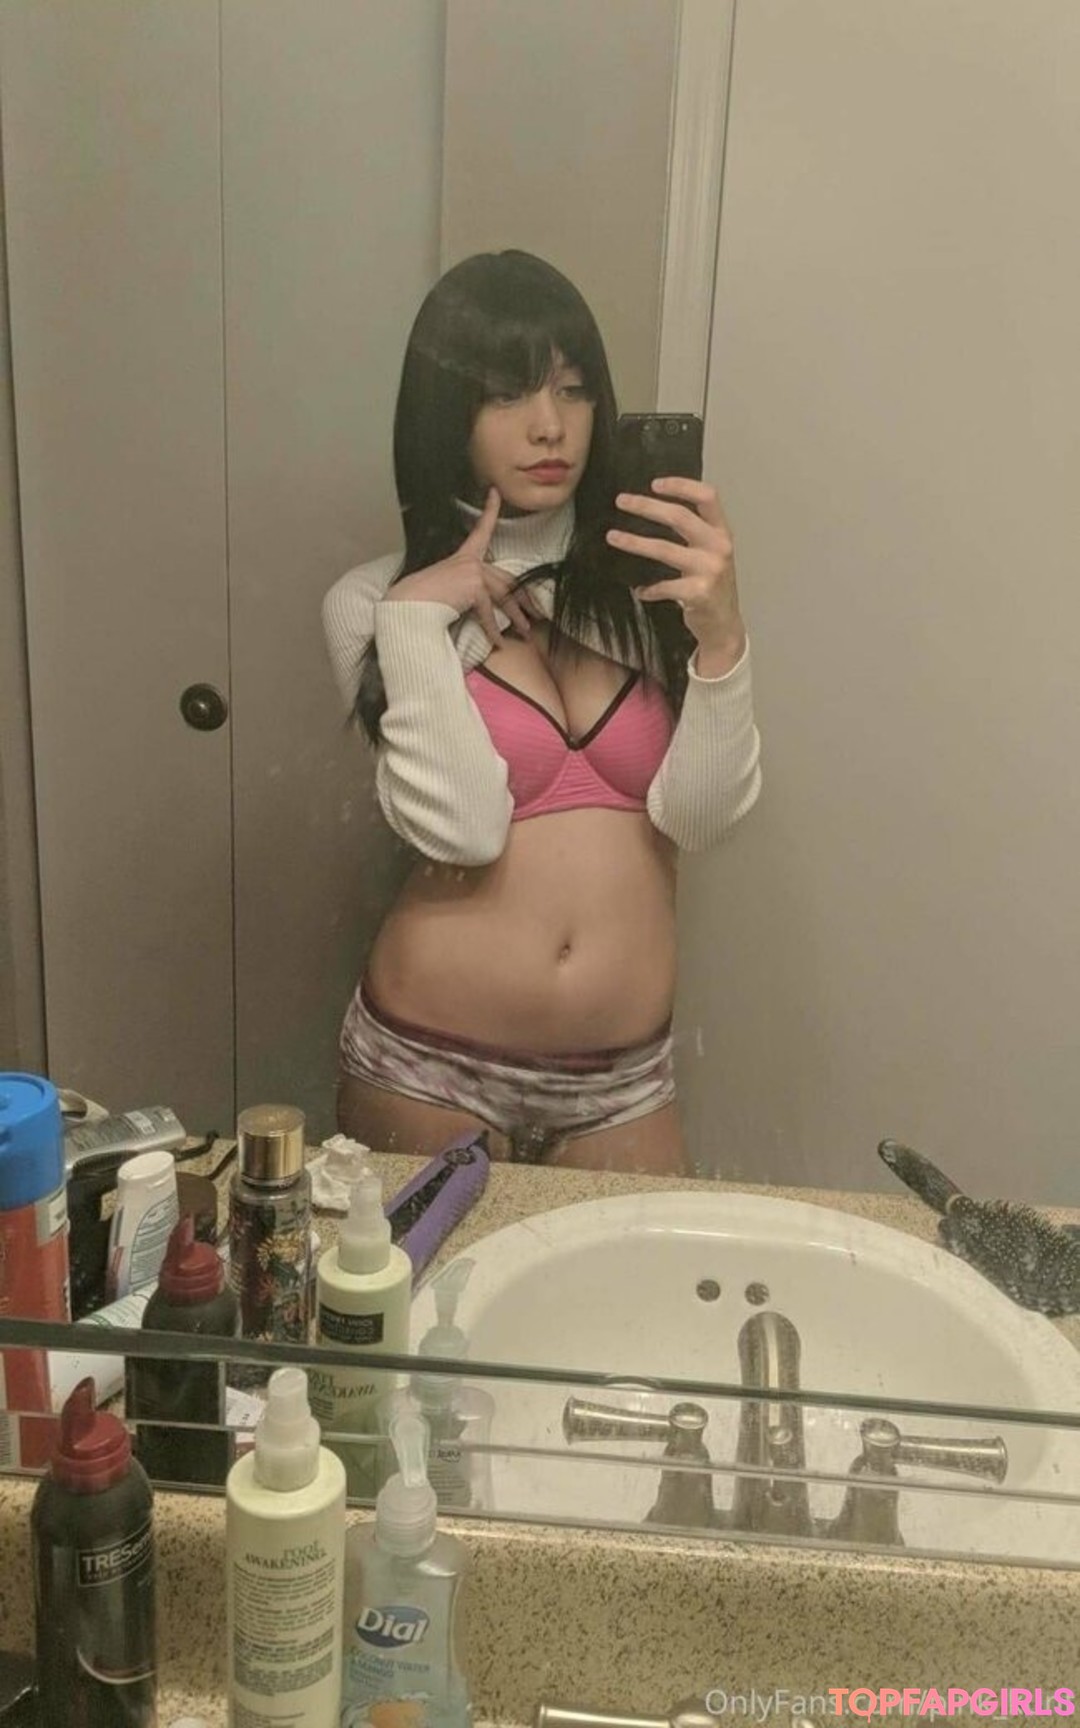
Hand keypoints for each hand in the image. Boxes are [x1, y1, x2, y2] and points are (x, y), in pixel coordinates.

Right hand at [386, 487, 541, 648]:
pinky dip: (494, 631)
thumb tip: (474, 605)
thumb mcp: (444, 590)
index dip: (490, 510)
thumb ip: (462, 591)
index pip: (480, 530)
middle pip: (505, 579)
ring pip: (504, 595)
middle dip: (523, 597)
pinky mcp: (474, 587)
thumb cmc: (417, 601)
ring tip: (525, 632)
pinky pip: (489, 613)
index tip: (495, 494)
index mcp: (460, 558)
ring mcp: (473, 572)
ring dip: (516, 616)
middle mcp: (469, 561)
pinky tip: (500, 643)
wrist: (406, 606)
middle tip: (536, 612)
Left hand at [605, 477, 745, 665]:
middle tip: (621, 501)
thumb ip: (694, 533)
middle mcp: (719, 547)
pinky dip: (648, 589)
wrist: (724, 625)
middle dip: (646, 506)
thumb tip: (654, 508)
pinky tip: (639, 591)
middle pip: (679, 516)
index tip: (654, 483)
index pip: (707, 497)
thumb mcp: (711, 553)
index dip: (681, 485)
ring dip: (634, 542)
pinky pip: (664, 586)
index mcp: (722, 532)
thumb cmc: (712, 586)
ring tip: (613, 537)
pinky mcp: (699, 593)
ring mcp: (710, 570)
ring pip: (664, 548)